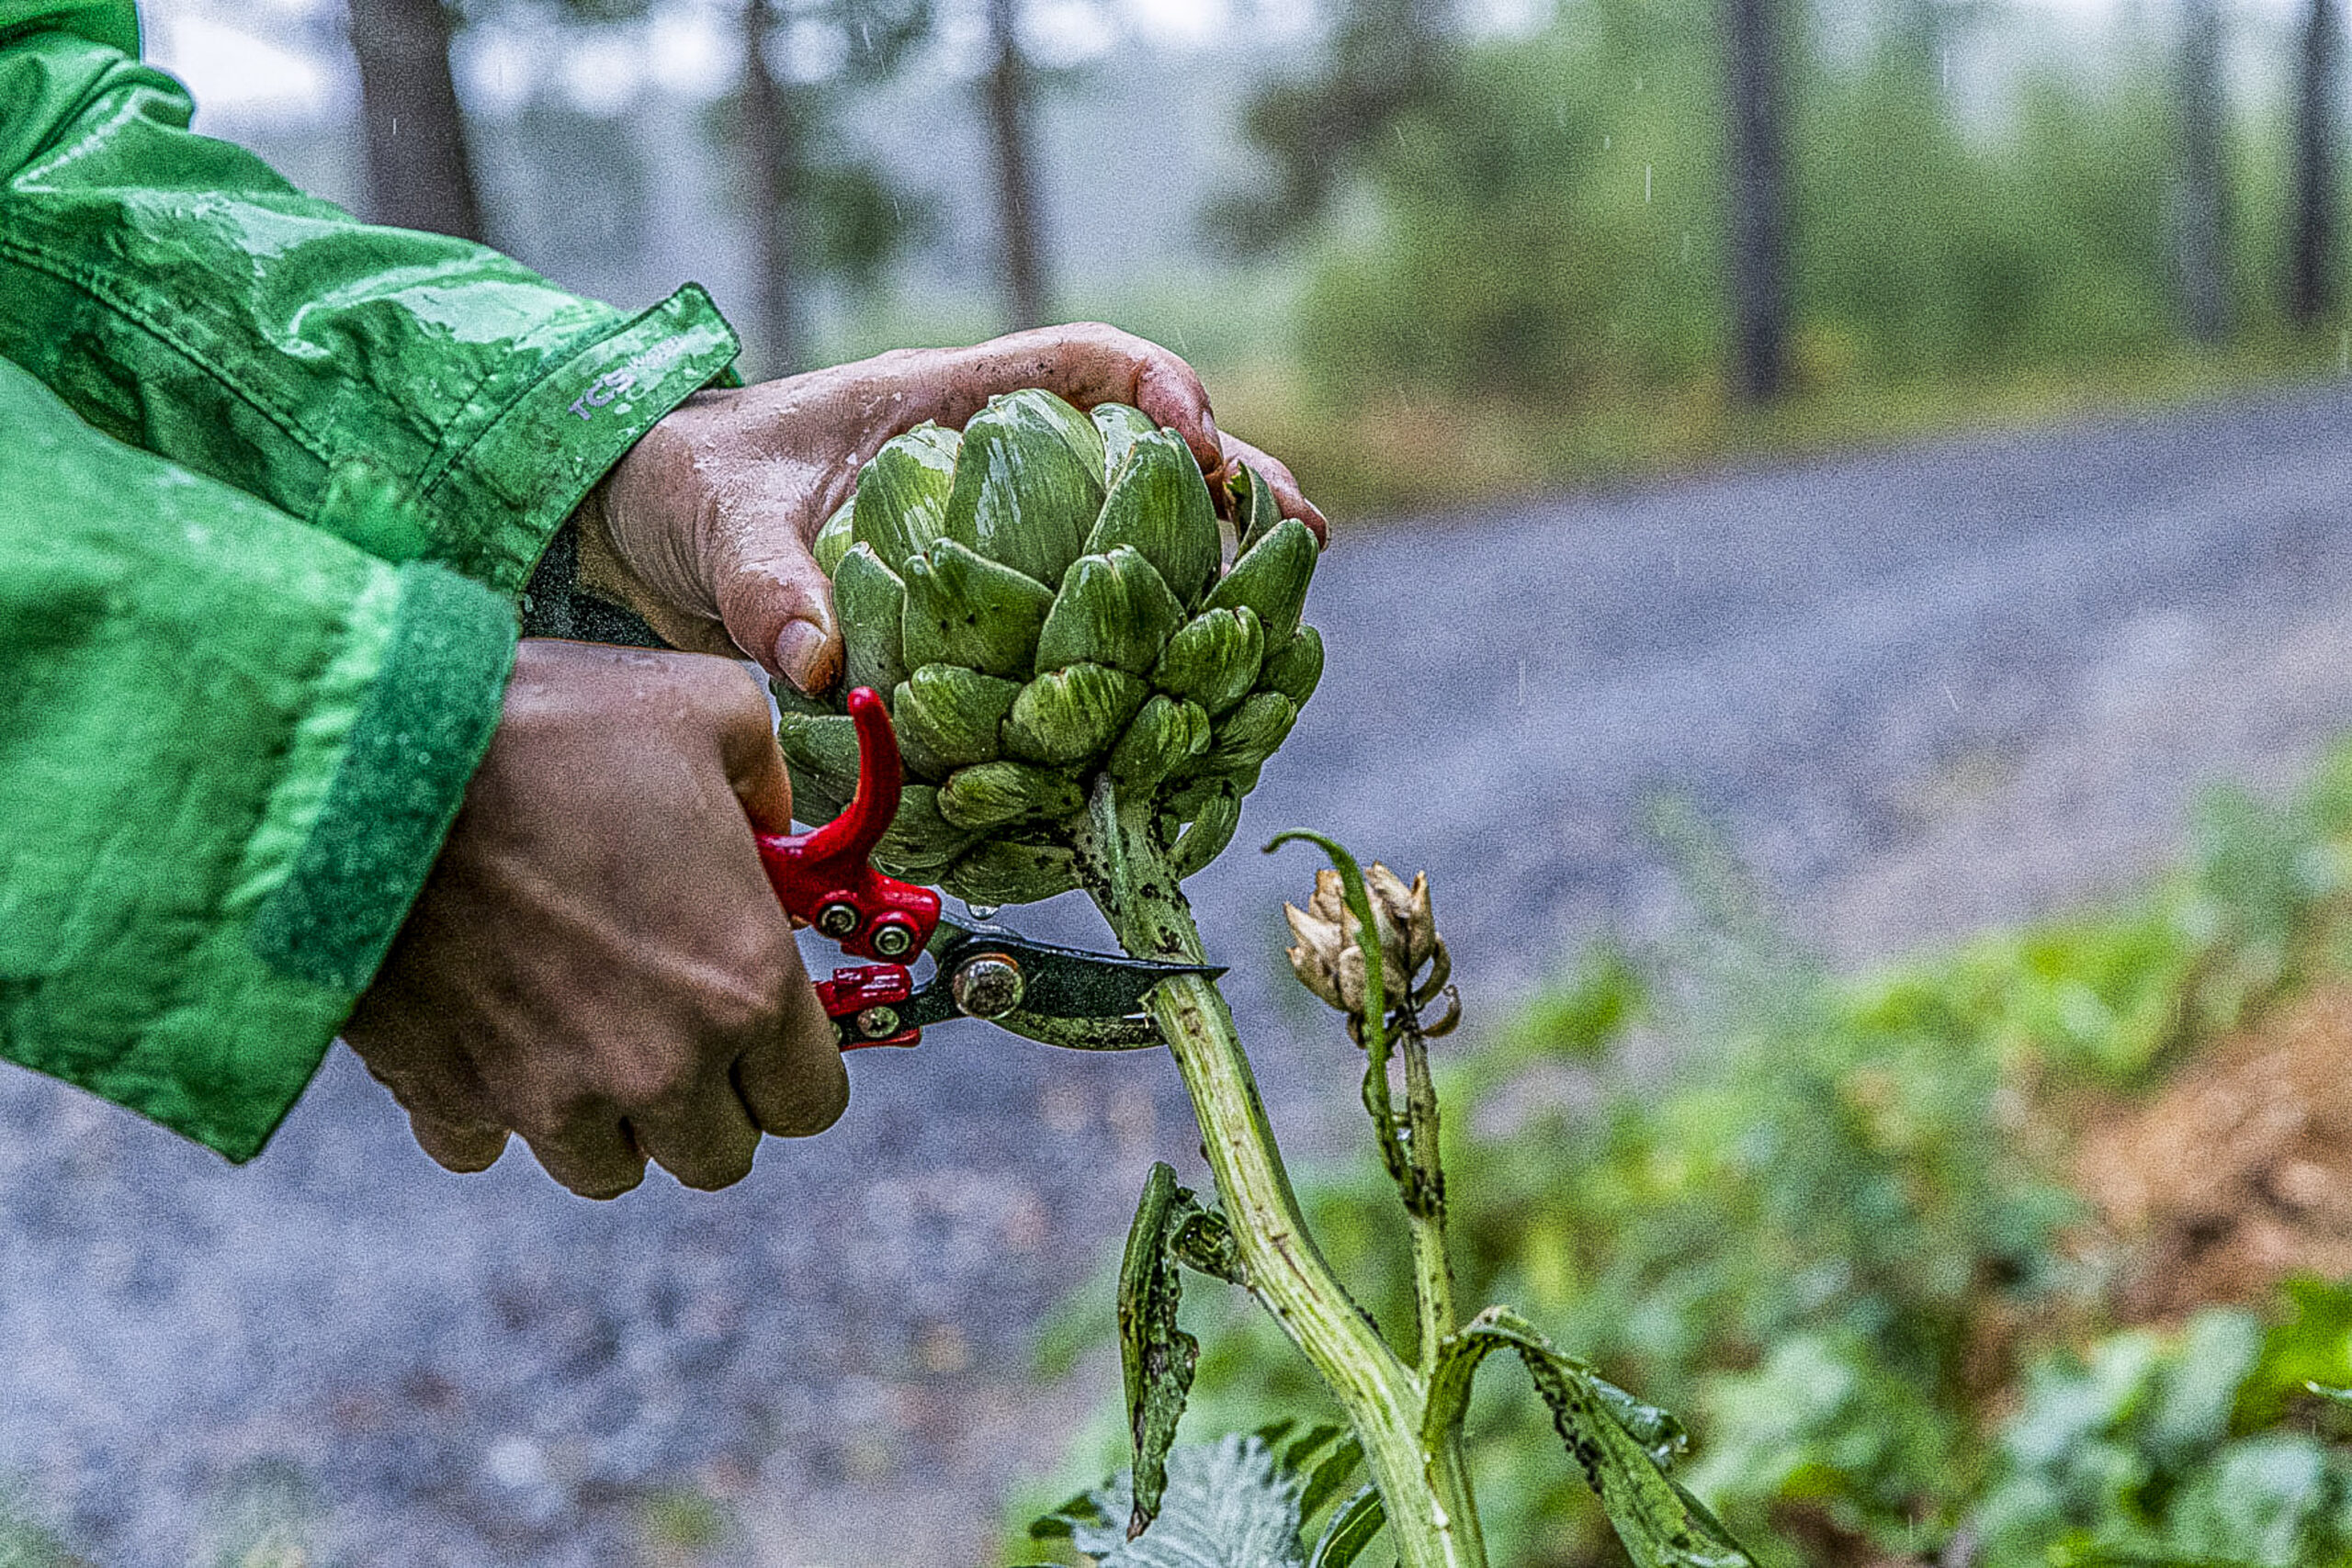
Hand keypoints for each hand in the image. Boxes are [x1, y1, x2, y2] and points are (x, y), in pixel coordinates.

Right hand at [343, 639, 845, 1196]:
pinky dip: (490, 1107)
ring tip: (580, 1024)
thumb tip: (772, 817)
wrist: (363, 761)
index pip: (811, 1102)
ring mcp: (550, 1096)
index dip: (793, 1064)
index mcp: (745, 985)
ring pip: (607, 1169)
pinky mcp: (449, 1097)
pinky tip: (486, 1030)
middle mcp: (660, 1066)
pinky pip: (485, 1147)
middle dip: (708, 1101)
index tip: (765, 1022)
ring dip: (607, 1116)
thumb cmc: (548, 727)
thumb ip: (765, 776)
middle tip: (676, 1024)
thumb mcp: (708, 707)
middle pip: (717, 1156)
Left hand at [576, 323, 1329, 694]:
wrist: (648, 529)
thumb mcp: (713, 521)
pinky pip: (1076, 620)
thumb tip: (818, 663)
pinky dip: (1133, 651)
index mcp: (944, 403)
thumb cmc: (685, 489)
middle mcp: (992, 464)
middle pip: (1139, 455)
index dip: (1153, 384)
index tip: (1197, 434)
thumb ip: (760, 581)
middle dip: (1229, 486)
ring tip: (1282, 627)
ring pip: (1128, 540)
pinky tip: (1181, 703)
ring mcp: (996, 538)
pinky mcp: (983, 608)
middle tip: (1302, 537)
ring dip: (1206, 574)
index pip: (1078, 363)